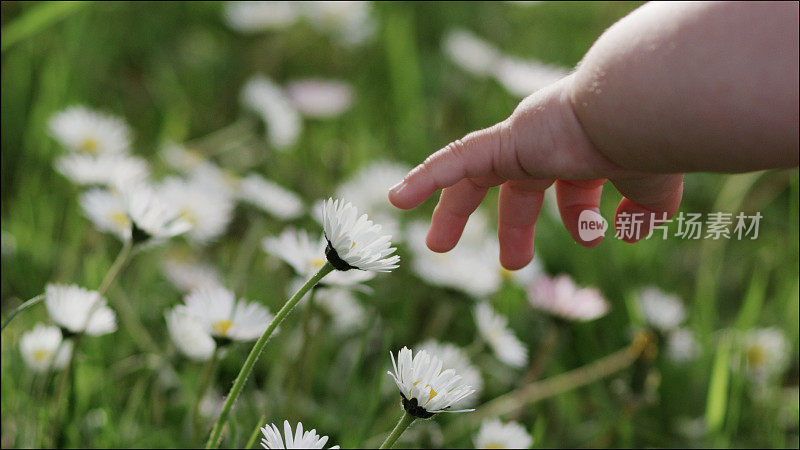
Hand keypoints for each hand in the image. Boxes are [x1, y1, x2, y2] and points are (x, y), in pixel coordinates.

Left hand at [388, 76, 683, 269]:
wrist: (637, 110)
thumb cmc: (648, 145)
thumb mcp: (651, 185)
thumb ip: (643, 207)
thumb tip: (630, 231)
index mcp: (581, 156)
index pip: (570, 188)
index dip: (578, 218)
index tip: (593, 242)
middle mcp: (547, 147)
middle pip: (517, 188)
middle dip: (515, 226)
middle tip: (514, 263)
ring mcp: (520, 142)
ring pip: (471, 177)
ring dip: (453, 210)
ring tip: (436, 246)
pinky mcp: (503, 141)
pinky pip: (453, 160)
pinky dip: (425, 179)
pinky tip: (397, 198)